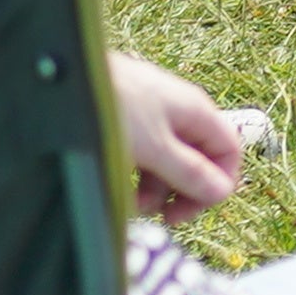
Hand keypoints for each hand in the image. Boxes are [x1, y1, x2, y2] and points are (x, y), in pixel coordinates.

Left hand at [111, 49, 246, 220]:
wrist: (67, 77)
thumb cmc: (114, 107)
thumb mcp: (155, 148)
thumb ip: (190, 172)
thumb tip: (223, 191)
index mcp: (197, 112)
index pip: (228, 150)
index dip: (219, 181)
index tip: (196, 207)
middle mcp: (179, 113)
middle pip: (198, 159)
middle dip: (183, 190)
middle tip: (164, 217)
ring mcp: (153, 117)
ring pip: (169, 160)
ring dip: (156, 189)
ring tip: (131, 205)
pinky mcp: (128, 122)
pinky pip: (145, 155)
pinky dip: (137, 175)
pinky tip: (120, 188)